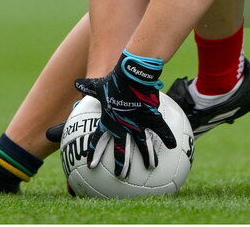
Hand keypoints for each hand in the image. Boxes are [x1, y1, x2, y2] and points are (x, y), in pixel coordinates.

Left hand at [73, 51, 176, 173]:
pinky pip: (160, 129)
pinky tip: (173, 146)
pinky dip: (167, 137)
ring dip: (147, 156)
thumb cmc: (115, 79)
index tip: (92, 165)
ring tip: (151, 167)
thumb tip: (77, 82)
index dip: (94, 153)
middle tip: (121, 175)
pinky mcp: (150, 116)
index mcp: (109, 121)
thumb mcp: (100, 85)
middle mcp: (123, 126)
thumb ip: (89, 86)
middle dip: (121, 164)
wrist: (132, 74)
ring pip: (142, 144)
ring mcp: (138, 123)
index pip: (98, 140)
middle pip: (121, 149)